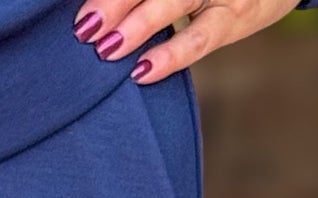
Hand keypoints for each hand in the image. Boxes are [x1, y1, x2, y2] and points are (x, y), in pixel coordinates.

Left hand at [73, 0, 300, 83]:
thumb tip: (105, 12)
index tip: (84, 13)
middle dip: (118, 2)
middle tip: (85, 27)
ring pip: (177, 3)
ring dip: (140, 26)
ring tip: (108, 50)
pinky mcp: (234, 20)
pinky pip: (199, 39)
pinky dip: (171, 56)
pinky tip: (143, 72)